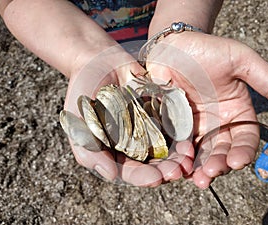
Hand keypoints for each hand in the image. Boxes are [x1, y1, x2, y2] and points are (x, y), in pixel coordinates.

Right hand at [63, 44, 193, 186]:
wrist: (97, 61)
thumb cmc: (83, 94)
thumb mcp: (79, 123)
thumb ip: (90, 151)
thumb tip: (111, 175)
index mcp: (113, 152)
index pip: (130, 171)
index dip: (143, 177)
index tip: (156, 178)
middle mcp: (132, 144)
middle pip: (152, 164)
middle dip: (165, 170)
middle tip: (177, 171)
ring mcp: (147, 129)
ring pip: (166, 149)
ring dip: (178, 157)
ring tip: (187, 159)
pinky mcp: (159, 114)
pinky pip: (173, 127)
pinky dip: (182, 136)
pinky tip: (189, 140)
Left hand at [146, 31, 267, 188]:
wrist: (171, 45)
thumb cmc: (206, 50)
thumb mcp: (240, 61)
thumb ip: (267, 81)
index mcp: (236, 111)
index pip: (245, 137)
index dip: (243, 151)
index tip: (237, 161)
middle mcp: (216, 123)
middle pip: (221, 150)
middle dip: (218, 164)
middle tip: (210, 173)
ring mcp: (194, 126)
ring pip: (199, 153)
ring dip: (198, 168)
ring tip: (196, 178)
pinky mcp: (173, 126)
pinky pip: (177, 145)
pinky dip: (178, 157)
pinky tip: (177, 166)